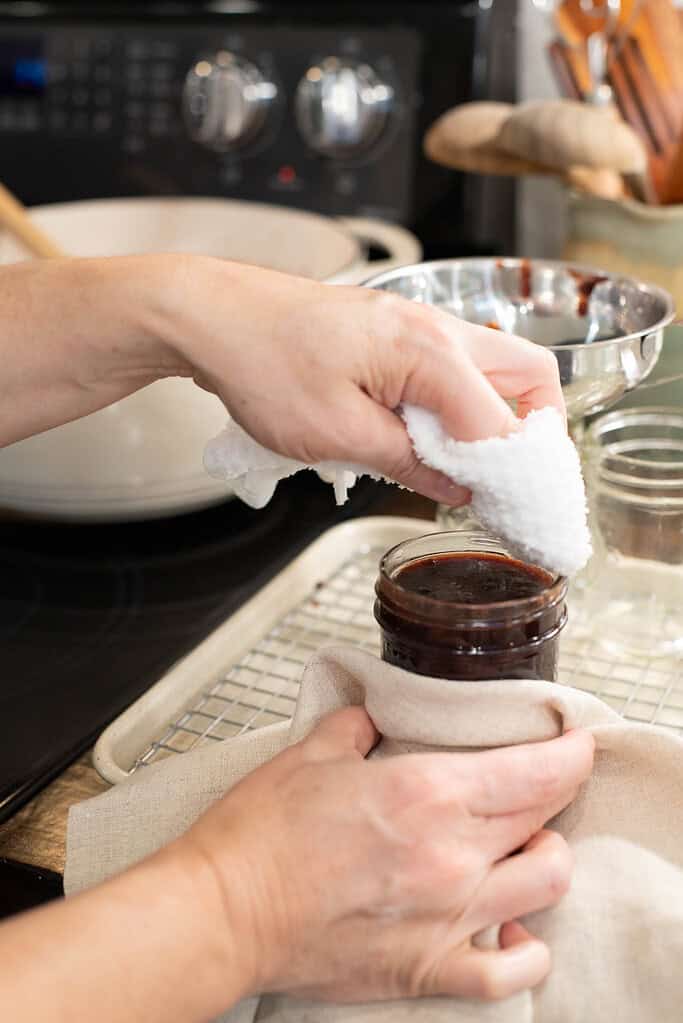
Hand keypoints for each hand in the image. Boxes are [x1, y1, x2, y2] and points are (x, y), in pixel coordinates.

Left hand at [158, 257, 564, 504]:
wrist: (213, 317)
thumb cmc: (263, 365)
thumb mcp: (338, 435)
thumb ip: (410, 463)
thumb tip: (459, 489)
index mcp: (431, 352)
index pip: (501, 425)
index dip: (511, 478)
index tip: (513, 515)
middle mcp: (436, 327)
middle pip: (528, 374)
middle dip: (535, 430)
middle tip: (514, 479)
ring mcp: (416, 322)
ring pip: (492, 367)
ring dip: (493, 416)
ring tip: (467, 466)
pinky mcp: (394, 329)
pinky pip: (453, 366)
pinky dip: (459, 402)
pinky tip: (426, 437)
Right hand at [180, 707, 593, 1004]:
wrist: (223, 913)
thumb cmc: (259, 835)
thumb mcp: (308, 754)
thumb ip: (354, 728)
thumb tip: (371, 721)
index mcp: (424, 792)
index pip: (533, 772)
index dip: (568, 754)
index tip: (575, 745)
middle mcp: (451, 853)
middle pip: (544, 817)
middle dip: (553, 793)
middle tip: (540, 783)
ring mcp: (448, 916)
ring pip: (546, 883)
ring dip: (545, 855)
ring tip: (523, 845)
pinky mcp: (430, 968)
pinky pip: (512, 970)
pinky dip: (526, 948)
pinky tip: (510, 926)